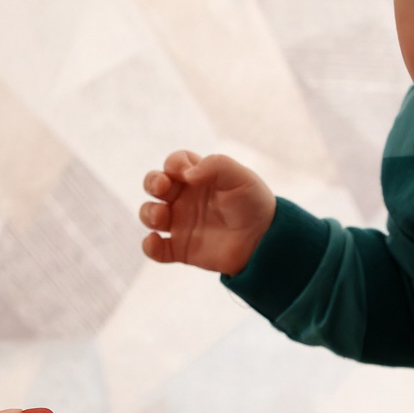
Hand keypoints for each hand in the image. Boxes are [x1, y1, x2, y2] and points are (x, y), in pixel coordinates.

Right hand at [139, 149, 275, 274]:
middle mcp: (185, 198)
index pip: (174, 163)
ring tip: (162, 216)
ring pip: (149, 214)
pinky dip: (149, 246)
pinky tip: (155, 241)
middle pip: (154, 184)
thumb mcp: (240, 176)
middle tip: (162, 188)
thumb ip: (214, 165)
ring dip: (148, 212)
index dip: (174, 164)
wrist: (265, 240)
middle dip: (151, 182)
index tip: (186, 172)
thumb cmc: (253, 204)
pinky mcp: (181, 249)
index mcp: (198, 178)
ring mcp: (181, 224)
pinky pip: (156, 249)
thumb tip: (186, 175)